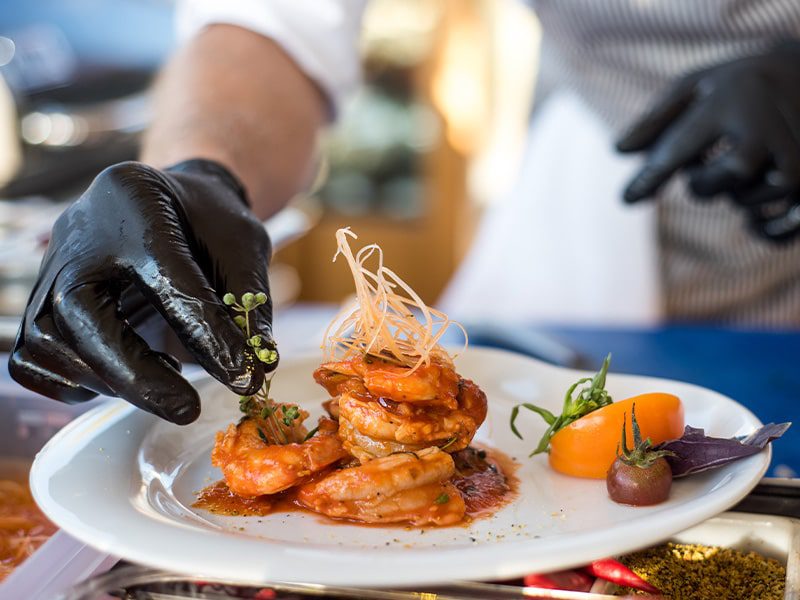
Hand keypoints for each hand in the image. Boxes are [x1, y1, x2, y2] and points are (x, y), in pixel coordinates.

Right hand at [9, 160, 277, 423]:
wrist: (164, 202)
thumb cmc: (208, 222)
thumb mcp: (244, 246)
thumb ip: (249, 304)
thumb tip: (256, 370)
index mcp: (135, 198)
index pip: (166, 278)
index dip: (205, 334)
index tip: (239, 376)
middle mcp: (77, 233)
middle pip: (84, 318)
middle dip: (137, 376)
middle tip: (187, 409)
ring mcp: (47, 269)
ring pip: (57, 346)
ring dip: (114, 382)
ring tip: (167, 381)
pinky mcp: (36, 304)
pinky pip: (37, 361)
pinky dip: (81, 382)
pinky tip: (127, 373)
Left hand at [617, 40, 799, 242]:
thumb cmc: (736, 83)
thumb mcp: (692, 87)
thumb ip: (654, 120)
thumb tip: (618, 151)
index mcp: (731, 103)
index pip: (679, 149)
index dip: (649, 178)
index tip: (626, 200)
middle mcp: (768, 130)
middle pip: (721, 179)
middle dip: (702, 183)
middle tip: (699, 172)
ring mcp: (797, 157)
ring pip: (751, 201)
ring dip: (735, 197)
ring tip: (737, 174)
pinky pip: (782, 228)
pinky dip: (764, 230)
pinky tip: (752, 221)